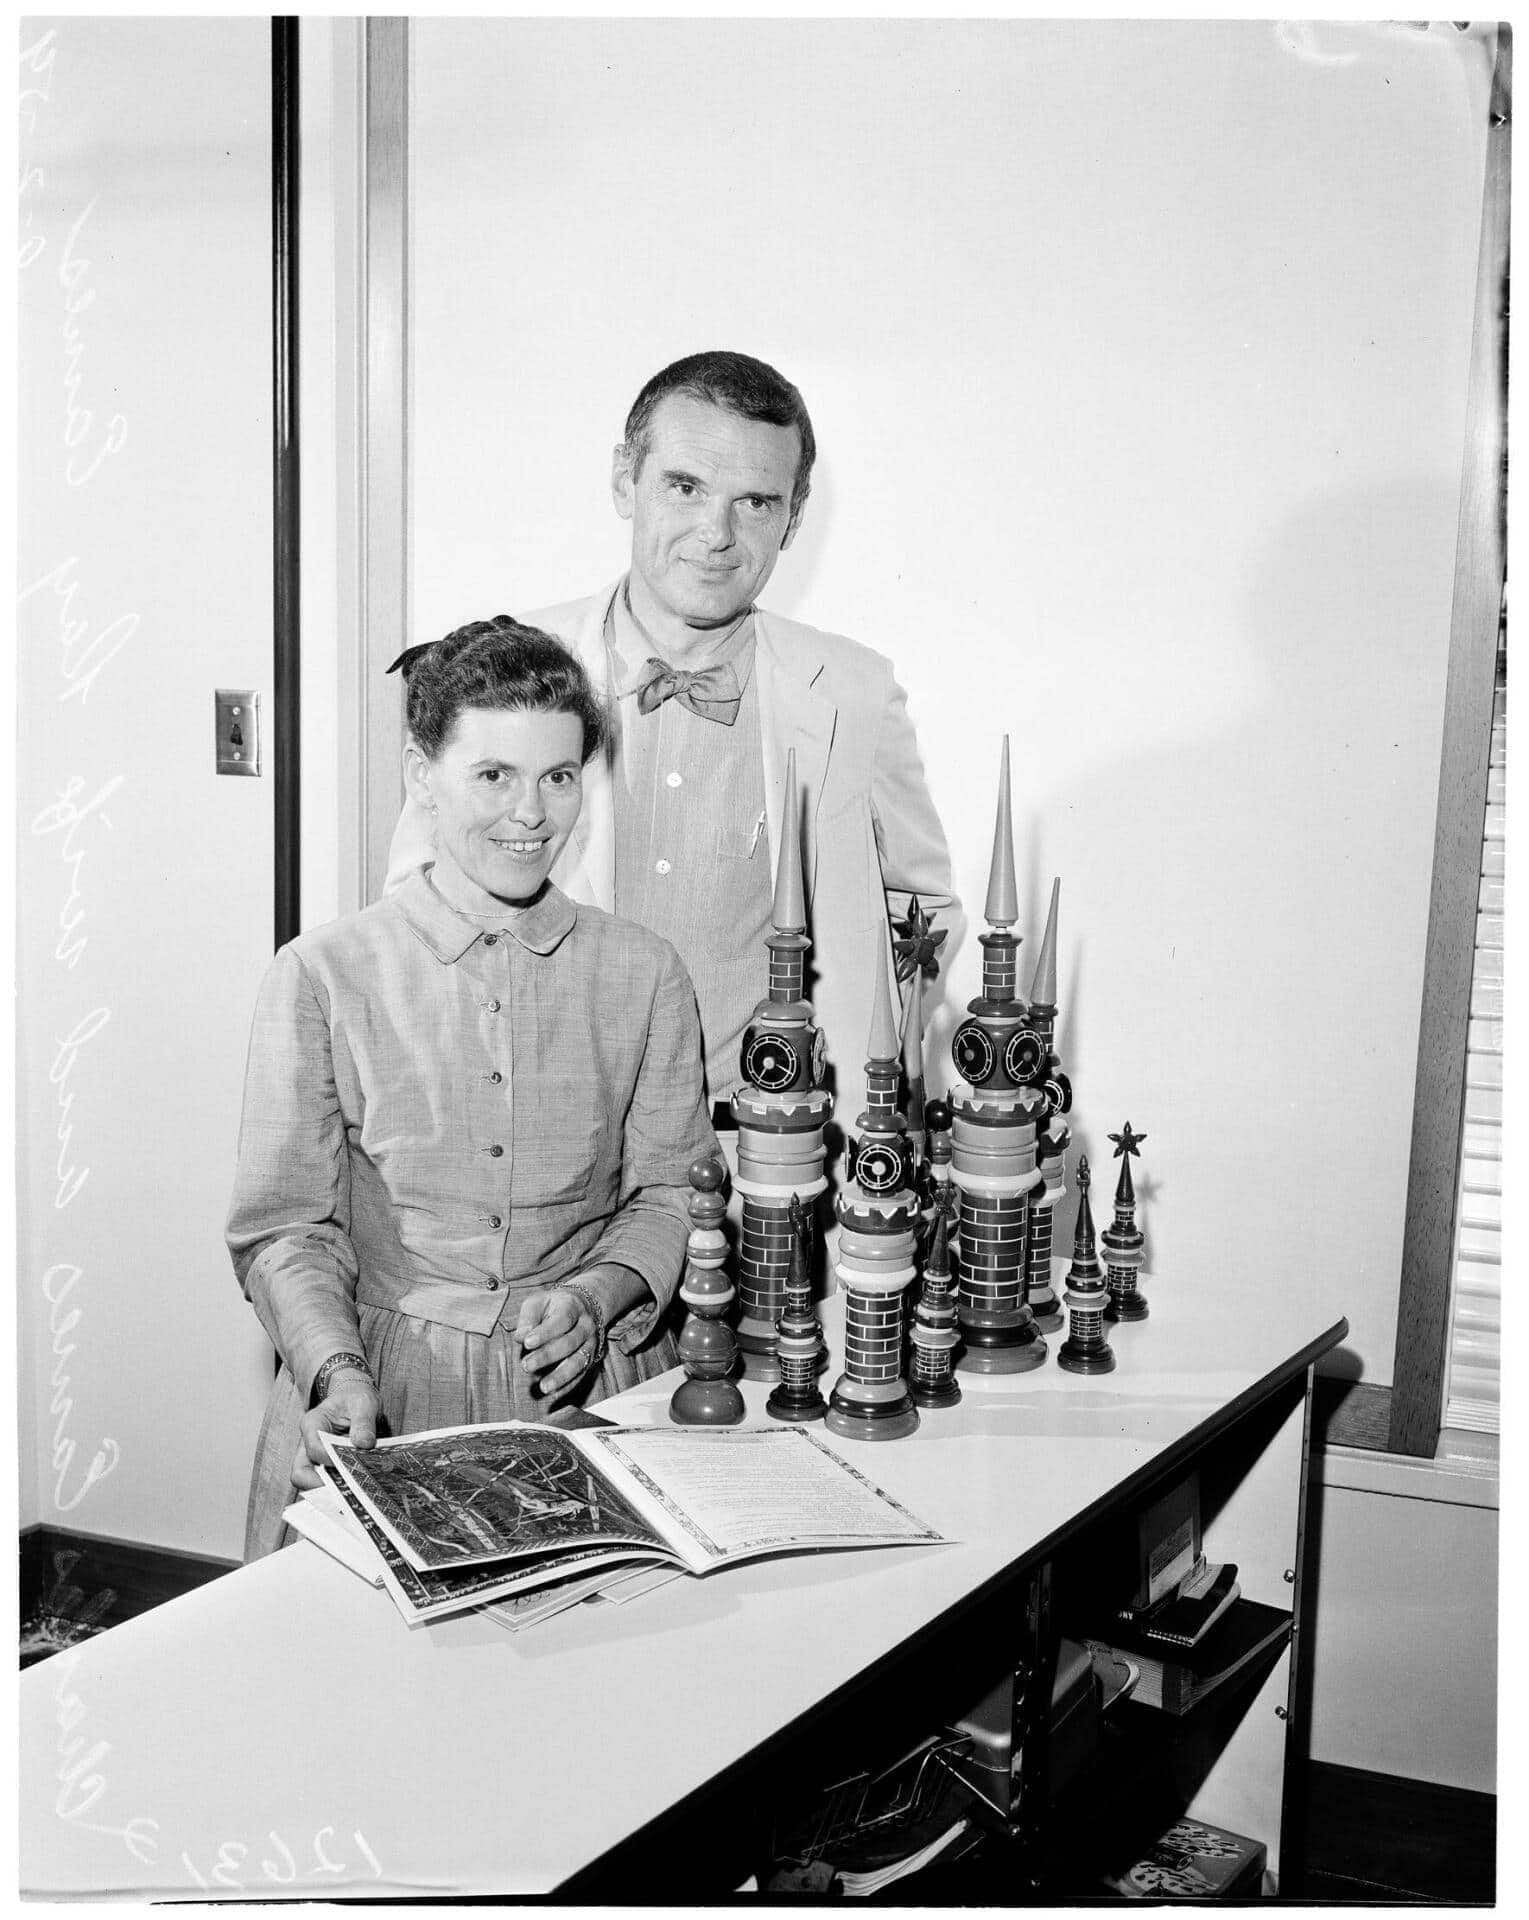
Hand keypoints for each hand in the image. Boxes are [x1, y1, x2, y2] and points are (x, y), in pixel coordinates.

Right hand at [291, 1372, 381, 1492]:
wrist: (355, 1400)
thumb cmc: (356, 1398)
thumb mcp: (364, 1402)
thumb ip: (364, 1421)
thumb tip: (363, 1444)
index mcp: (313, 1423)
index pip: (314, 1449)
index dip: (330, 1461)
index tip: (349, 1467)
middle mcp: (308, 1443)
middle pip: (301, 1473)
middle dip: (320, 1487)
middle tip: (345, 1495)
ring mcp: (315, 1458)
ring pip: (310, 1483)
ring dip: (330, 1491)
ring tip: (352, 1497)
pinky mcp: (326, 1467)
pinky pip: (325, 1484)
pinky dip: (338, 1490)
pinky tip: (356, 1493)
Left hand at [516, 1288, 599, 1408]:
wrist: (584, 1306)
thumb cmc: (553, 1306)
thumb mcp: (538, 1301)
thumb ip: (528, 1318)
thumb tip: (521, 1337)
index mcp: (572, 1307)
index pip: (561, 1320)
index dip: (545, 1333)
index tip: (527, 1343)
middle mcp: (586, 1326)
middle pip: (569, 1343)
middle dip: (547, 1356)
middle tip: (526, 1365)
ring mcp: (590, 1344)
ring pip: (579, 1362)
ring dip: (561, 1376)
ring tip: (543, 1387)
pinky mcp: (590, 1358)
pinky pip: (581, 1375)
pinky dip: (568, 1386)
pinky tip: (554, 1394)